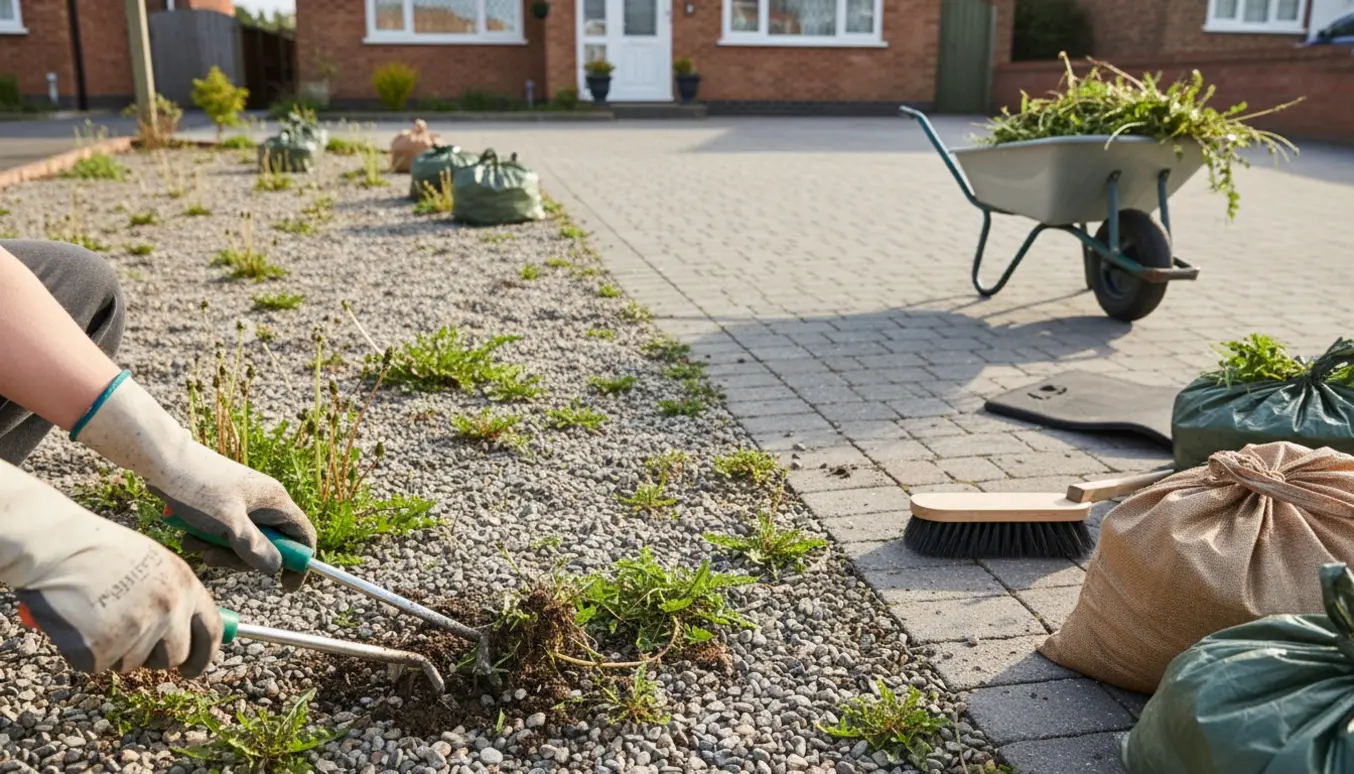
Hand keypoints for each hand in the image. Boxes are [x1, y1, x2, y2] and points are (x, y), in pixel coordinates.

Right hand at [0, 460, 220, 675]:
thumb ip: (173, 595)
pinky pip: (98, 665)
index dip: (202, 656)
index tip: (191, 669)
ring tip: (95, 615)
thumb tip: (184, 632)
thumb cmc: (100, 550)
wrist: (57, 545)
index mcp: (185, 584)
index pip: (210, 632)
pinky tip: (78, 623)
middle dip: (152, 658)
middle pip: (173, 657)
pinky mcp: (104, 646)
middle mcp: (169, 608)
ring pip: (131, 663)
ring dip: (114, 650)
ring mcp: (138, 628)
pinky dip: (84, 653)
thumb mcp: (153, 564)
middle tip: (126, 638)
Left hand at [73, 375, 317, 590]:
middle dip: (241, 558)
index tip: (286, 587)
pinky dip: (209, 538)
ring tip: (194, 542)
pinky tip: (189, 533)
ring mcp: (244, 503)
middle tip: (213, 558)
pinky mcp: (225, 504)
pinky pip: (226, 531)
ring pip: (244, 540)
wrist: (163, 459)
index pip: (303, 535)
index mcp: (274, 501)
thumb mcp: (227, 523)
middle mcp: (264, 501)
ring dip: (219, 549)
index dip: (299, 563)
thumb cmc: (197, 487)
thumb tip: (275, 566)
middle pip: (269, 543)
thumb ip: (253, 547)